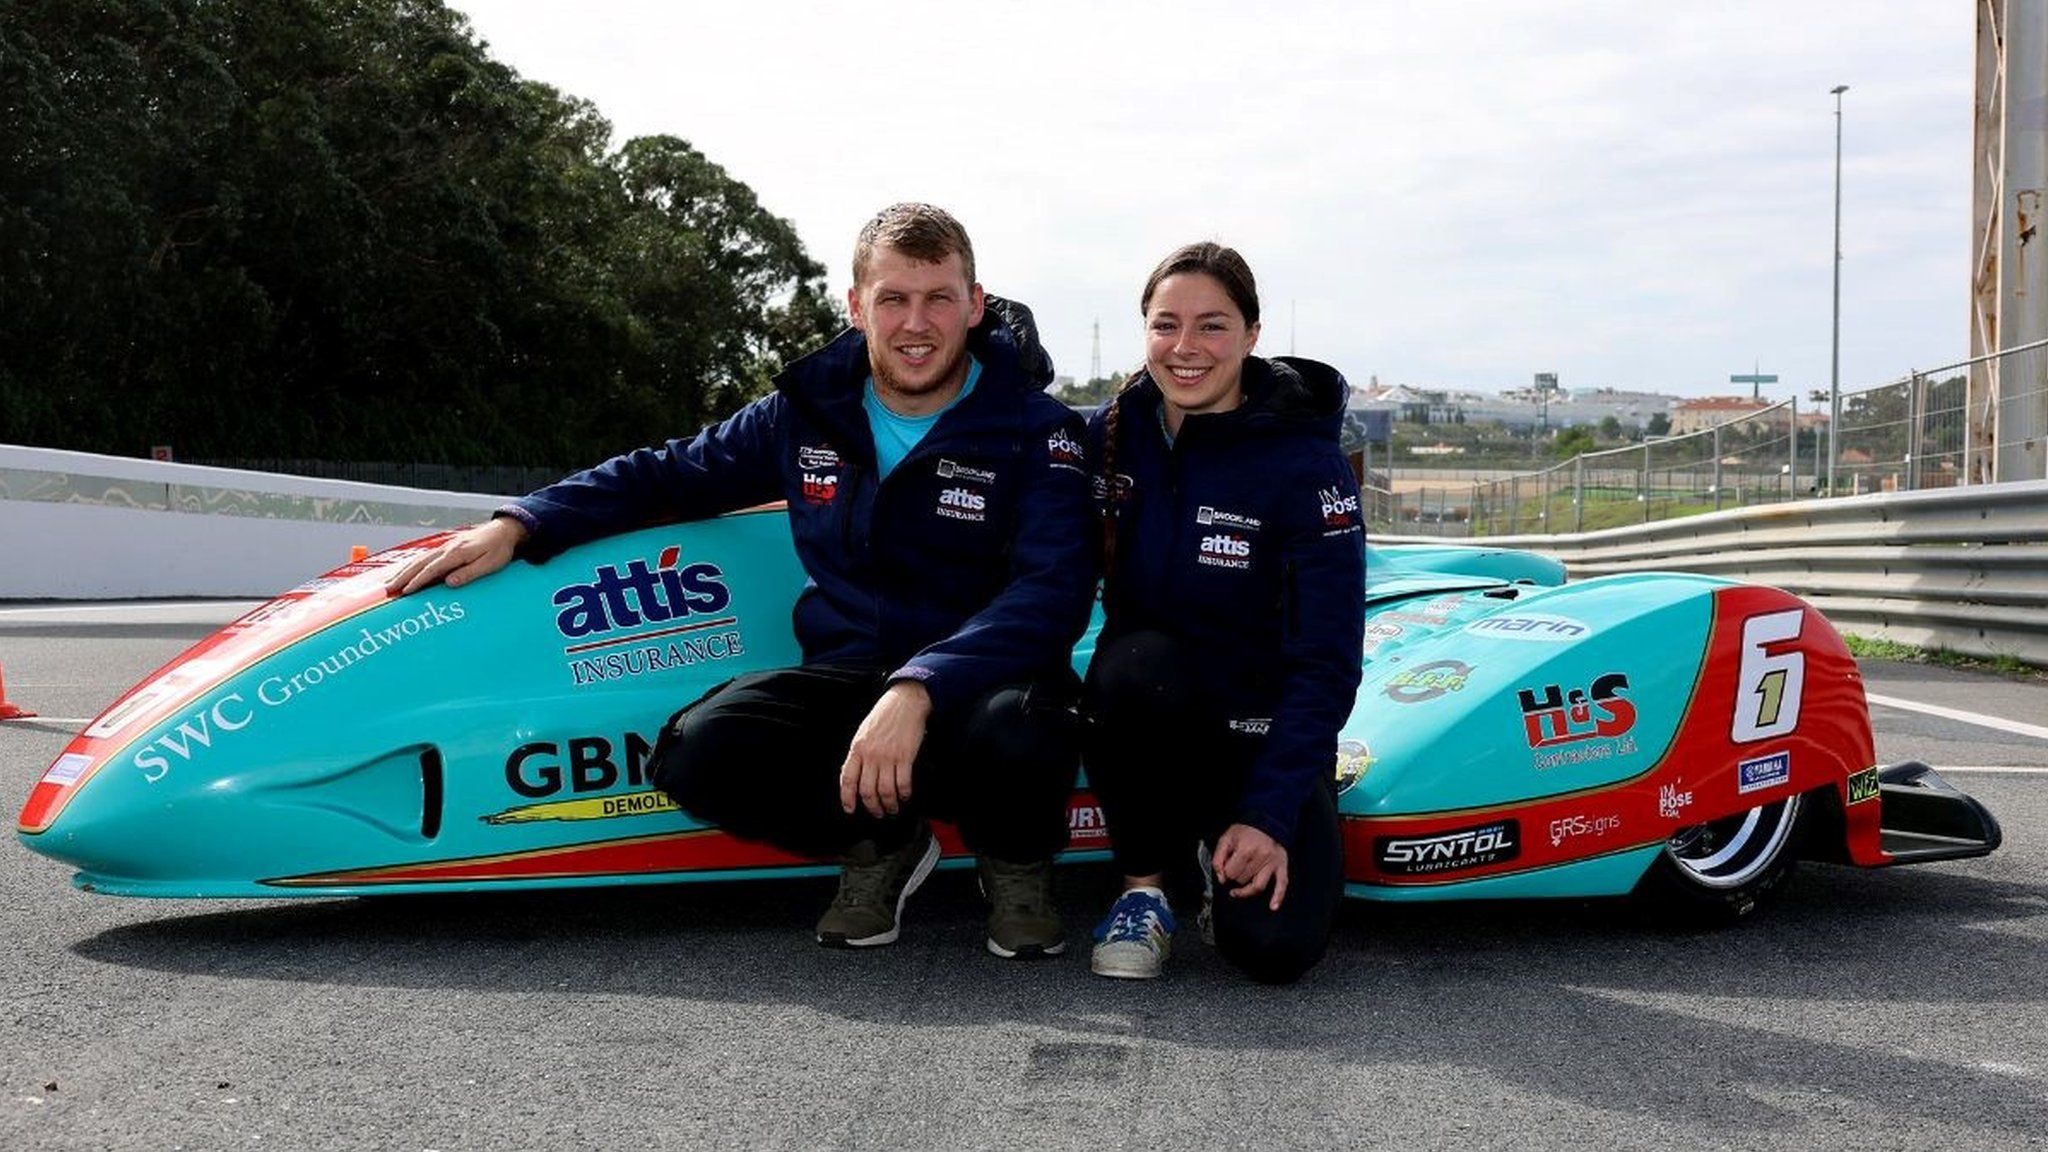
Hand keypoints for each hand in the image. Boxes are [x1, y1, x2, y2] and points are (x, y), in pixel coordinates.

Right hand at [384, 517, 527, 596]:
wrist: (503, 530)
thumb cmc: (499, 549)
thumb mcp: (489, 564)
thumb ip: (469, 573)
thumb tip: (449, 583)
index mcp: (457, 553)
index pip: (432, 569)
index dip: (417, 581)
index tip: (405, 592)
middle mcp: (447, 548)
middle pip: (419, 564)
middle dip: (402, 577)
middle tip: (387, 590)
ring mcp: (445, 546)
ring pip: (419, 560)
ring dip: (403, 571)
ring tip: (390, 583)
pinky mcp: (447, 547)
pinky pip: (425, 557)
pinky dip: (412, 565)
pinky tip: (405, 572)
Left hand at [839, 682, 931, 818]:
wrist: (905, 702)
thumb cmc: (884, 716)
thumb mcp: (863, 733)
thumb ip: (858, 754)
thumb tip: (855, 775)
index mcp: (857, 748)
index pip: (847, 779)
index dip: (847, 798)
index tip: (850, 809)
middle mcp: (871, 755)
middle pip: (867, 790)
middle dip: (872, 807)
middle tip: (877, 812)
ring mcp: (888, 756)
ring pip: (885, 791)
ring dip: (889, 804)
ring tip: (892, 808)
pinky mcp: (905, 756)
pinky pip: (903, 783)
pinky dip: (904, 794)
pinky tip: (905, 796)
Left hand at [1211, 823, 1289, 910]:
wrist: (1267, 822)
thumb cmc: (1244, 831)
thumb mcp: (1226, 838)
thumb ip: (1218, 858)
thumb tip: (1221, 879)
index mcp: (1246, 849)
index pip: (1231, 873)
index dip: (1225, 872)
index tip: (1225, 868)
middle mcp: (1261, 857)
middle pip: (1243, 880)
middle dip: (1235, 877)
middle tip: (1234, 870)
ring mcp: (1272, 863)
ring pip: (1258, 886)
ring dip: (1246, 891)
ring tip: (1237, 892)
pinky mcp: (1282, 866)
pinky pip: (1282, 884)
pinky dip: (1278, 897)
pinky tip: (1273, 907)